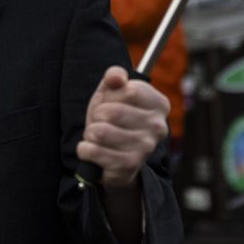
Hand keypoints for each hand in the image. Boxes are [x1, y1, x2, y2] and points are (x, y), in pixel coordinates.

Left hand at [77, 66, 168, 188]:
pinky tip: (92, 150)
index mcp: (159, 104)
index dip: (111, 95)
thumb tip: (115, 77)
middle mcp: (158, 127)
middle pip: (112, 112)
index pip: (129, 90)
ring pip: (100, 132)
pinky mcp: (129, 166)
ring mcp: (145, 148)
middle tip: (100, 122)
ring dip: (90, 133)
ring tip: (97, 136)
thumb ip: (114, 77)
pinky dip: (85, 149)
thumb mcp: (113, 93)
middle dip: (97, 115)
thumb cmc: (114, 119)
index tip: (110, 102)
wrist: (117, 159)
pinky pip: (93, 151)